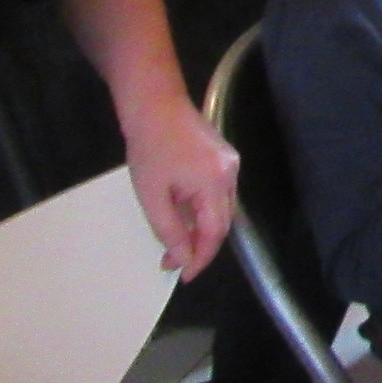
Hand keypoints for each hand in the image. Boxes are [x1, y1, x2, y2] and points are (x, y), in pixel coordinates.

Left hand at [121, 93, 237, 279]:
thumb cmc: (150, 149)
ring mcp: (231, 163)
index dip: (201, 257)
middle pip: (223, 222)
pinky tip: (184, 214)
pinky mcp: (225, 158)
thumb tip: (181, 257)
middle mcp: (231, 174)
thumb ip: (169, 230)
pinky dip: (204, 210)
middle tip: (174, 262)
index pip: (215, 232)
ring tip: (176, 241)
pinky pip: (219, 193)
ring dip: (202, 228)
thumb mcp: (152, 195)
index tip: (184, 276)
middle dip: (200, 246)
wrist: (156, 106)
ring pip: (222, 208)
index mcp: (214, 182)